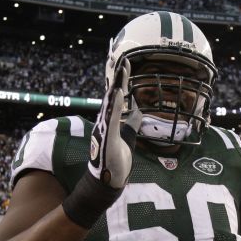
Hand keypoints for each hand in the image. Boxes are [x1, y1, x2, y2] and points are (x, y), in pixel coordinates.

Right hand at [87, 56, 143, 189]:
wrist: (109, 179)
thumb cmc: (116, 159)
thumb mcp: (127, 135)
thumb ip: (130, 121)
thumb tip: (136, 108)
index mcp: (110, 120)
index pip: (116, 95)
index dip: (121, 79)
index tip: (126, 63)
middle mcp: (105, 122)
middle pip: (111, 96)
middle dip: (117, 78)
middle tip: (123, 61)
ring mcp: (105, 130)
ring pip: (110, 105)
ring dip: (115, 89)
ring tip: (121, 73)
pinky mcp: (108, 140)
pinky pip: (112, 121)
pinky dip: (114, 108)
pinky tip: (118, 96)